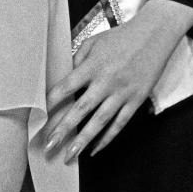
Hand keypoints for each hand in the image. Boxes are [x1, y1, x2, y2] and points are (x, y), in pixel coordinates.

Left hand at [43, 0, 192, 160]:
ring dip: (83, 140)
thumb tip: (64, 79)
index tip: (38, 116)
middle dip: (63, 129)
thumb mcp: (93, 42)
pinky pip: (120, 123)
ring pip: (100, 122)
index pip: (66, 87)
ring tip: (70, 156)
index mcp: (92, 66)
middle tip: (48, 146)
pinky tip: (95, 150)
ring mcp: (122, 93)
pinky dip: (107, 138)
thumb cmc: (120, 38)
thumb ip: (77, 60)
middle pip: (81, 109)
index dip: (52, 102)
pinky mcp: (136, 100)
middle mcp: (106, 81)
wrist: (154, 35)